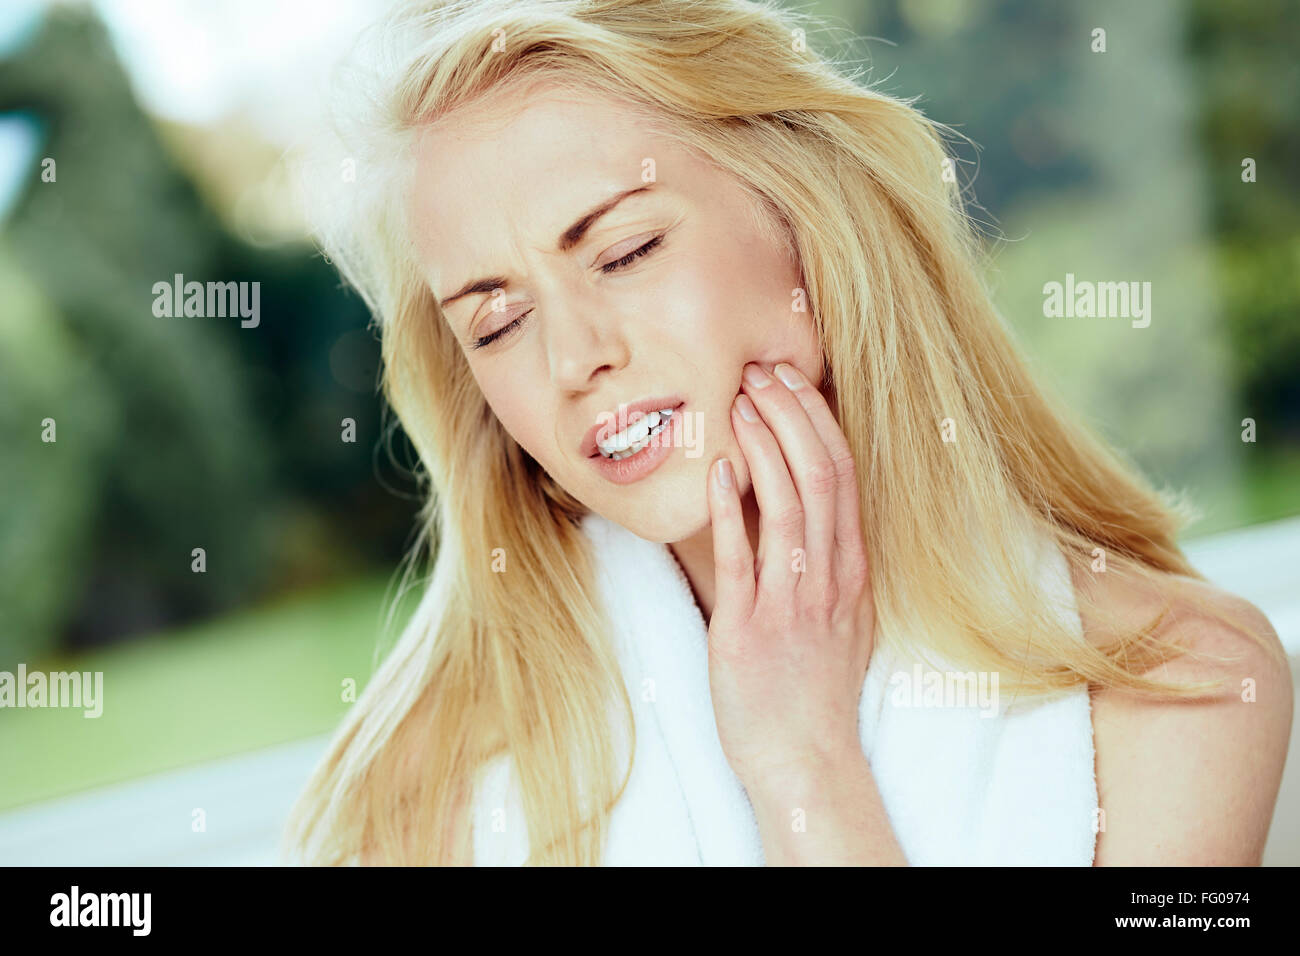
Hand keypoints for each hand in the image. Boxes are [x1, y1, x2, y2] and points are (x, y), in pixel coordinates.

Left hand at [705, 361, 875, 790]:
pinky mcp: (749, 629)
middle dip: (792, 416)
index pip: (843, 475)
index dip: (817, 421)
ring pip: (789, 506)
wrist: (806, 759)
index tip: (792, 380)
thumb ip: (825, 561)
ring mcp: (791, 602)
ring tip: (739, 401)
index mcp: (850, 570)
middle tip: (760, 371)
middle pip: (821, 477)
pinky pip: (743, 560)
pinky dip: (733, 510)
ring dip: (764, 447)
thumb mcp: (838, 616)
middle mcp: (829, 578)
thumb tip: (801, 507)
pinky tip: (719, 470)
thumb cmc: (814, 687)